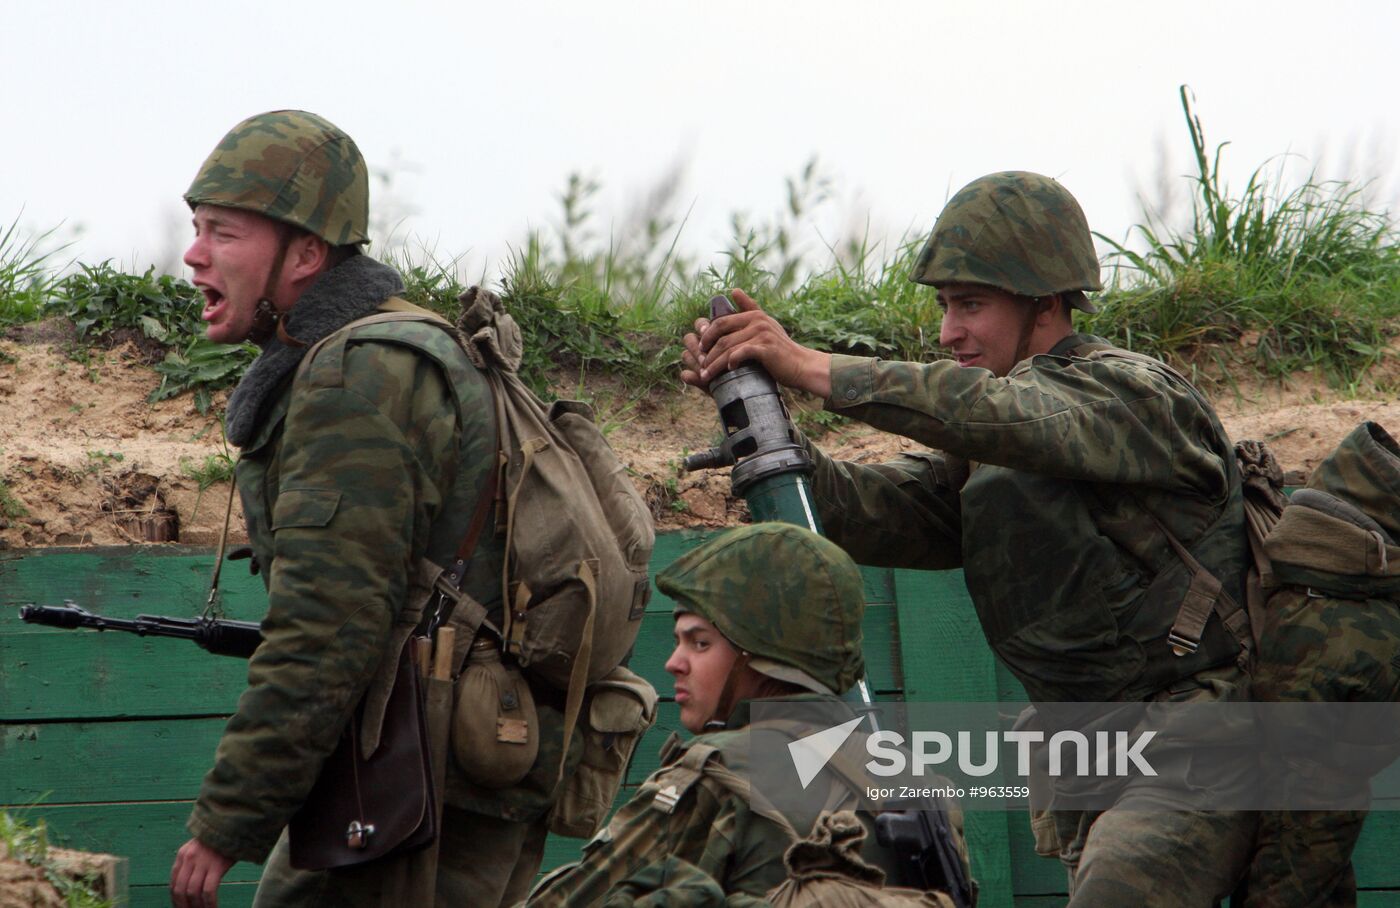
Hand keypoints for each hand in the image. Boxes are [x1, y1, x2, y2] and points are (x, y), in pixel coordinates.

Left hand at [170, 837, 234, 907]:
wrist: (235, 825)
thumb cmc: (220, 840)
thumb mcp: (199, 848)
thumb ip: (191, 863)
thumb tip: (188, 886)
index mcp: (182, 854)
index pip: (174, 883)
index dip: (176, 900)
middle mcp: (189, 858)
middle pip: (180, 890)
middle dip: (183, 906)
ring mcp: (202, 862)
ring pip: (193, 892)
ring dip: (197, 906)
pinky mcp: (216, 866)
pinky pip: (208, 891)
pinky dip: (209, 903)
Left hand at [679, 289, 831, 397]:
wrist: (800, 365)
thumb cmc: (780, 349)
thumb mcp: (766, 324)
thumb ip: (750, 308)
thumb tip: (734, 290)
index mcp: (754, 315)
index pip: (721, 322)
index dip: (707, 335)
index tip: (700, 349)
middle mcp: (757, 321)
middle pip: (722, 335)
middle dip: (707, 350)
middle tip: (700, 363)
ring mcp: (762, 334)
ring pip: (729, 347)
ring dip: (715, 363)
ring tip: (706, 375)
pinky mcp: (766, 348)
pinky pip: (742, 353)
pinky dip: (732, 362)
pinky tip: (729, 370)